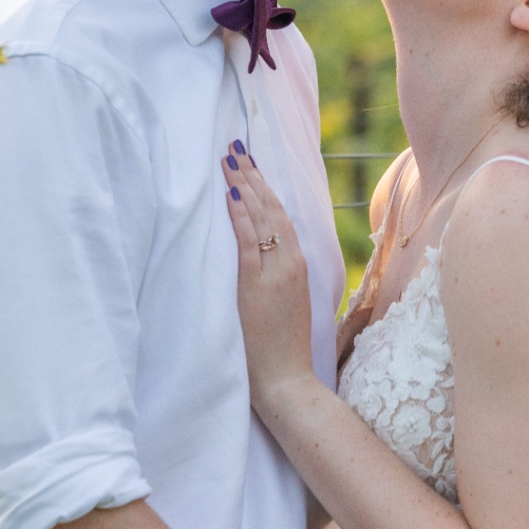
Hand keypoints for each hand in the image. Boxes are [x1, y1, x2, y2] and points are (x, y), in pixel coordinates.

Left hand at [222, 145, 316, 411]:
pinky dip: (239, 215)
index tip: (251, 165)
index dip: (265, 189)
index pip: (281, 216)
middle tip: (237, 148)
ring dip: (244, 185)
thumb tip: (266, 260)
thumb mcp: (287, 305)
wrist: (287, 380)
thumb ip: (279, 279)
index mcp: (299, 265)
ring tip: (230, 159)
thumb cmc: (284, 349)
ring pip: (261, 218)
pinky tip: (229, 193)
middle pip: (272, 209)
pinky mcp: (257, 286)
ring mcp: (276, 273)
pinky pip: (248, 242)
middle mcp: (291, 263)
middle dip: (253, 176)